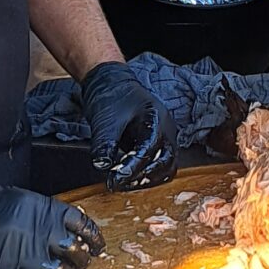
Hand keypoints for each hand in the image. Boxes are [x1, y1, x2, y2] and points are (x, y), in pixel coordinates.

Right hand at [0, 185, 101, 268]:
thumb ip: (40, 212)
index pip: (80, 223)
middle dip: (81, 259)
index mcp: (36, 209)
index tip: (96, 245)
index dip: (93, 237)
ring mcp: (19, 257)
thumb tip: (66, 227)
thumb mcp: (11, 200)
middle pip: (75, 251)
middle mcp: (33, 232)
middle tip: (78, 263)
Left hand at [79, 60, 176, 188]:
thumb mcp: (104, 120)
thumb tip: (102, 165)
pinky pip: (159, 165)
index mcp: (156, 118)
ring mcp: (165, 138)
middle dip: (143, 177)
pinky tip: (130, 179)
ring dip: (147, 179)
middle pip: (165, 162)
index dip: (133, 167)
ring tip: (125, 184)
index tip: (115, 179)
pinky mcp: (158, 145)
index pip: (149, 149)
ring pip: (166, 167)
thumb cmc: (111, 97)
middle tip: (120, 184)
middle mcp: (166, 129)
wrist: (111, 84)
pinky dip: (147, 175)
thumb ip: (104, 143)